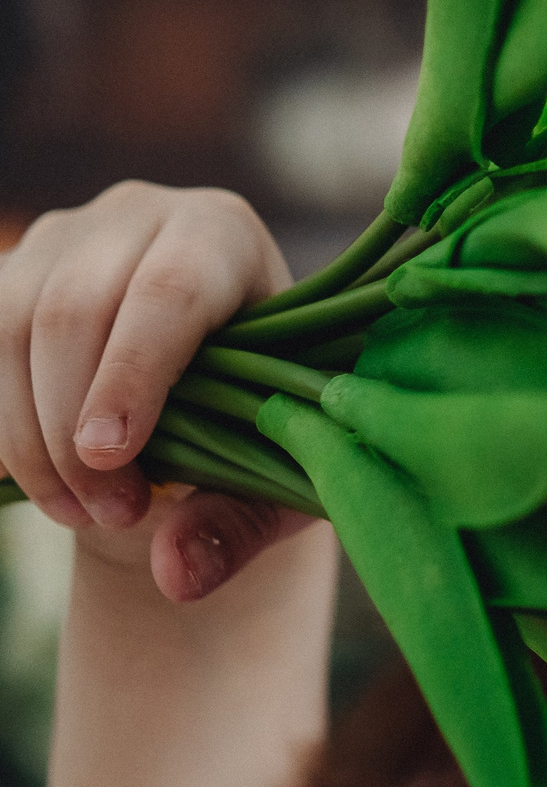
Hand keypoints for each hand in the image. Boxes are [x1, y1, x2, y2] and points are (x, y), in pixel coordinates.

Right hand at [0, 183, 315, 598]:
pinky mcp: (9, 275)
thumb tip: (179, 573)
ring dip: (28, 437)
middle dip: (75, 428)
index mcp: (224, 232)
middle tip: (112, 513)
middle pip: (74, 311)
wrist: (214, 386)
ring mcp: (61, 237)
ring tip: (80, 511)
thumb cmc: (265, 416)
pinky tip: (31, 481)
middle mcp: (138, 213)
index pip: (169, 291)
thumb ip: (243, 520)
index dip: (133, 377)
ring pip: (8, 328)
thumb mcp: (280, 468)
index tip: (113, 460)